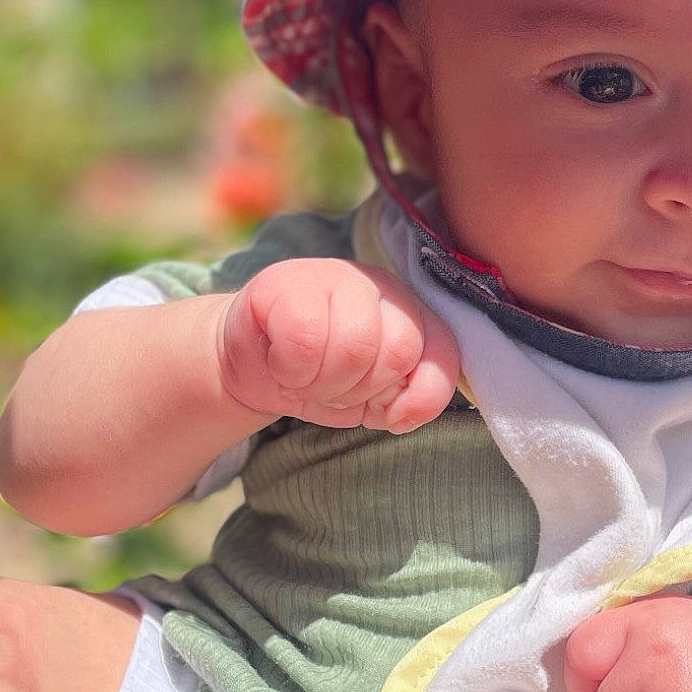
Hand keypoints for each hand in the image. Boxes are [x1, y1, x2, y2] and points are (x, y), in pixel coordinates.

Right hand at [218, 259, 459, 431]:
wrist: (249, 364)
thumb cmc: (318, 378)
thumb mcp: (373, 398)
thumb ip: (408, 398)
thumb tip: (405, 412)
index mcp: (412, 313)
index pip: (443, 354)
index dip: (418, 398)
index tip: (389, 415)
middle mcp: (381, 286)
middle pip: (398, 351)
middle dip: (360, 390)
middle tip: (330, 387)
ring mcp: (335, 276)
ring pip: (354, 346)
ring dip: (323, 382)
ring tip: (304, 374)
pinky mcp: (286, 282)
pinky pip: (305, 341)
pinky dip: (291, 369)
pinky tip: (280, 361)